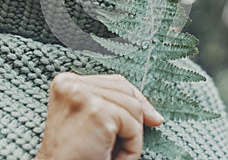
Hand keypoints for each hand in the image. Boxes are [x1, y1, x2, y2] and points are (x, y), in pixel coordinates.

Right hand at [35, 72, 163, 159]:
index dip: (135, 99)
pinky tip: (114, 157)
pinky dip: (132, 147)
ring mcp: (82, 94)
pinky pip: (132, 125)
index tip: (150, 117)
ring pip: (132, 106)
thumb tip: (154, 115)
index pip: (114, 81)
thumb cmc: (74, 154)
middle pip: (125, 89)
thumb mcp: (91, 120)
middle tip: (126, 143)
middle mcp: (71, 83)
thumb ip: (113, 105)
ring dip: (131, 135)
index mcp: (67, 82)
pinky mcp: (96, 111)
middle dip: (135, 117)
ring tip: (113, 153)